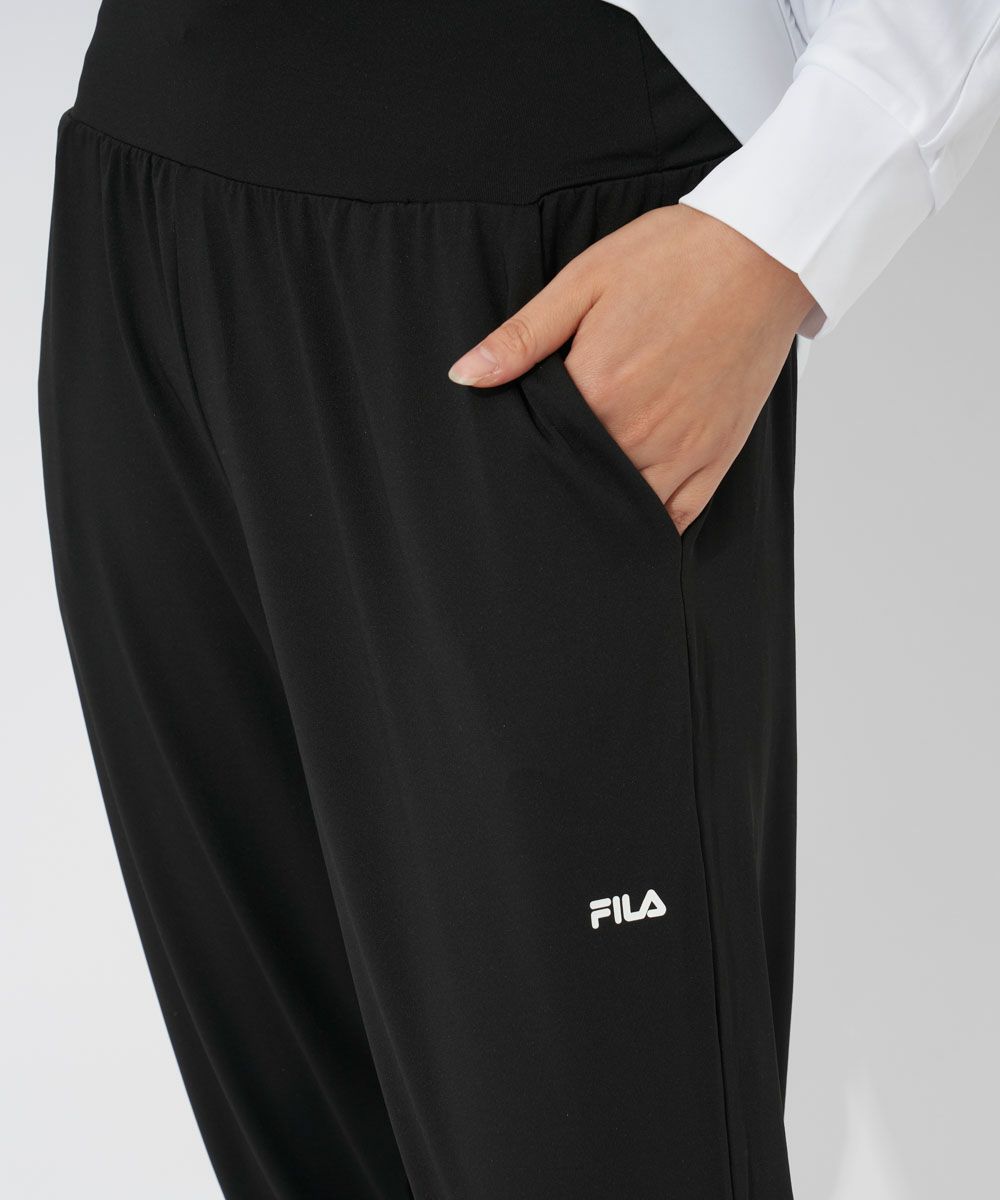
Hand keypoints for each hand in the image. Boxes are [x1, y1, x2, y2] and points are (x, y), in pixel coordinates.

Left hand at [447, 205, 815, 533]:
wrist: (761, 252)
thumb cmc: (672, 258)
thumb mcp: (583, 281)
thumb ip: (523, 336)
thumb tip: (465, 375)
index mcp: (599, 389)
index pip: (542, 448)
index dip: (524, 453)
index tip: (509, 459)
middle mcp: (640, 431)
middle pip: (580, 481)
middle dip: (558, 483)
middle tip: (539, 486)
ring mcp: (683, 449)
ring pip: (626, 507)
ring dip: (600, 507)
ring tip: (579, 500)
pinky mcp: (717, 456)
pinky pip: (678, 515)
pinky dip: (651, 524)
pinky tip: (627, 517)